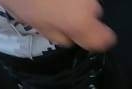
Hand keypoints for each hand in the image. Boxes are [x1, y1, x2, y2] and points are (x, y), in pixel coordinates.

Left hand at [0, 0, 115, 50]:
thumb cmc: (25, 1)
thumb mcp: (39, 27)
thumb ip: (61, 37)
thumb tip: (71, 38)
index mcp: (82, 23)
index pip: (106, 40)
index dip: (95, 41)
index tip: (81, 38)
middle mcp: (91, 5)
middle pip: (95, 17)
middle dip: (81, 18)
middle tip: (59, 15)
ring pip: (85, 3)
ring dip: (74, 4)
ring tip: (53, 1)